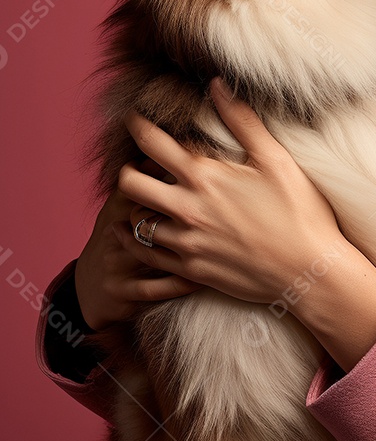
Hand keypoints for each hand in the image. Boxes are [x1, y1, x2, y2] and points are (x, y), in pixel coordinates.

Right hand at [75, 163, 202, 330]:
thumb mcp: (121, 208)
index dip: (171, 177)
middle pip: (146, 215)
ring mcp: (116, 264)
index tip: (203, 174)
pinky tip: (204, 278)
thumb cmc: (118, 237)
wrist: (90, 287)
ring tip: (220, 243)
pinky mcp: (122, 292)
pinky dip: (181, 283)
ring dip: (186, 250)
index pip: (142, 183)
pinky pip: (156, 288)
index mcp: (117, 207)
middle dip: (180, 214)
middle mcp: (113, 233)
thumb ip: (146, 181)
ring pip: (151, 253)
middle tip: (215, 212)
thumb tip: (171, 148)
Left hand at [117, 78, 351, 307]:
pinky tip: (142, 235)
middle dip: (130, 169)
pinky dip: (137, 242)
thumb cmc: (300, 213)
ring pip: (135, 221)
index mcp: (205, 176)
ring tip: (149, 200)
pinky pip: (147, 255)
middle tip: (142, 166)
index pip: (151, 143)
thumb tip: (217, 85)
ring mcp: (186, 242)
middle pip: (130, 183)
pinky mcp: (191, 270)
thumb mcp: (276, 160)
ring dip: (138, 207)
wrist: (309, 272)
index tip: (135, 118)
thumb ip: (243, 121)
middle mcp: (187, 209)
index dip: (137, 125)